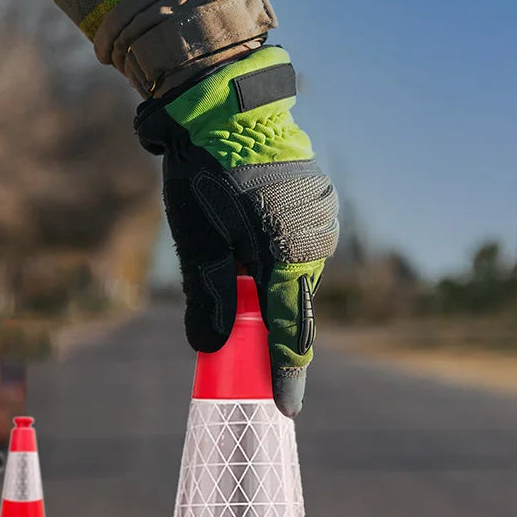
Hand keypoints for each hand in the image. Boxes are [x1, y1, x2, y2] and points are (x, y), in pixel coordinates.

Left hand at [136, 46, 338, 416]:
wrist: (223, 105)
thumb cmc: (204, 173)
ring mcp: (320, 218)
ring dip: (271, 287)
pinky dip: (276, 258)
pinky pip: (299, 246)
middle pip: (292, 304)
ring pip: (295, 274)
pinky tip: (249, 241)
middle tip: (245, 349)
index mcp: (287, 254)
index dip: (287, 374)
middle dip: (270, 328)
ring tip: (236, 271)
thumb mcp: (197, 239)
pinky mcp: (316, 201)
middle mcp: (314, 239)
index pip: (288, 330)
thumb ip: (207, 296)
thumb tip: (210, 346)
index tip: (287, 410)